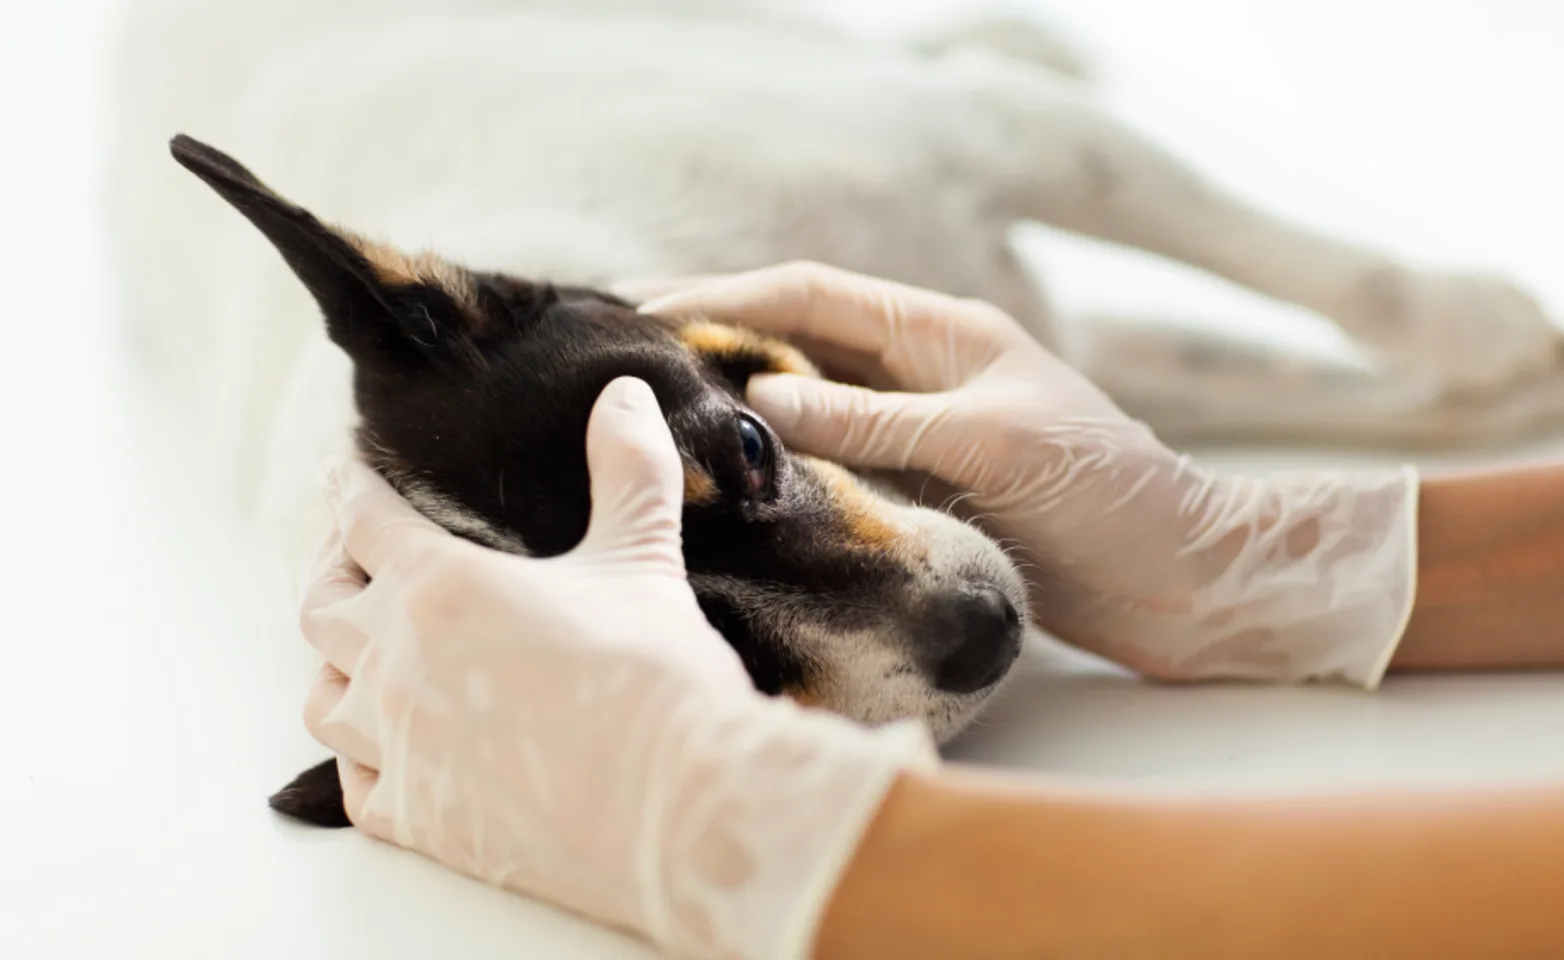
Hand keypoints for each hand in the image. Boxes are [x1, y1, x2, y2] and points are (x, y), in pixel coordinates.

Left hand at [298, 376, 935, 958]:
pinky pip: (354, 785)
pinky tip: (388, 751)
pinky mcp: (418, 821)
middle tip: (354, 558)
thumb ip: (627, 468)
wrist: (678, 805)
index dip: (354, 487)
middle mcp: (397, 663)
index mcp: (440, 586)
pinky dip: (360, 759)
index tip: (348, 470)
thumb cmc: (656, 674)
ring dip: (335, 667)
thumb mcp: (642, 555)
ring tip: (360, 654)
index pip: (364, 519)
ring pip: (321, 699)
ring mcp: (398, 749)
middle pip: (320, 605)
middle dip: (332, 570)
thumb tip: (624, 393)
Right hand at [632, 263, 1418, 686]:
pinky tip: (728, 480)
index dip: (722, 297)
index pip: (809, 294)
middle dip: (712, 338)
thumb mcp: (990, 444)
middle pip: (796, 338)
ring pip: (806, 400)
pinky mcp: (922, 487)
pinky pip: (831, 461)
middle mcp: (920, 371)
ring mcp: (919, 430)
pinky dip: (776, 462)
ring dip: (735, 400)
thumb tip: (760, 397)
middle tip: (624, 355)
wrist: (1182, 580)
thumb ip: (877, 418)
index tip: (642, 312)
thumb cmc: (1108, 497)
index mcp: (941, 331)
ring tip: (654, 413)